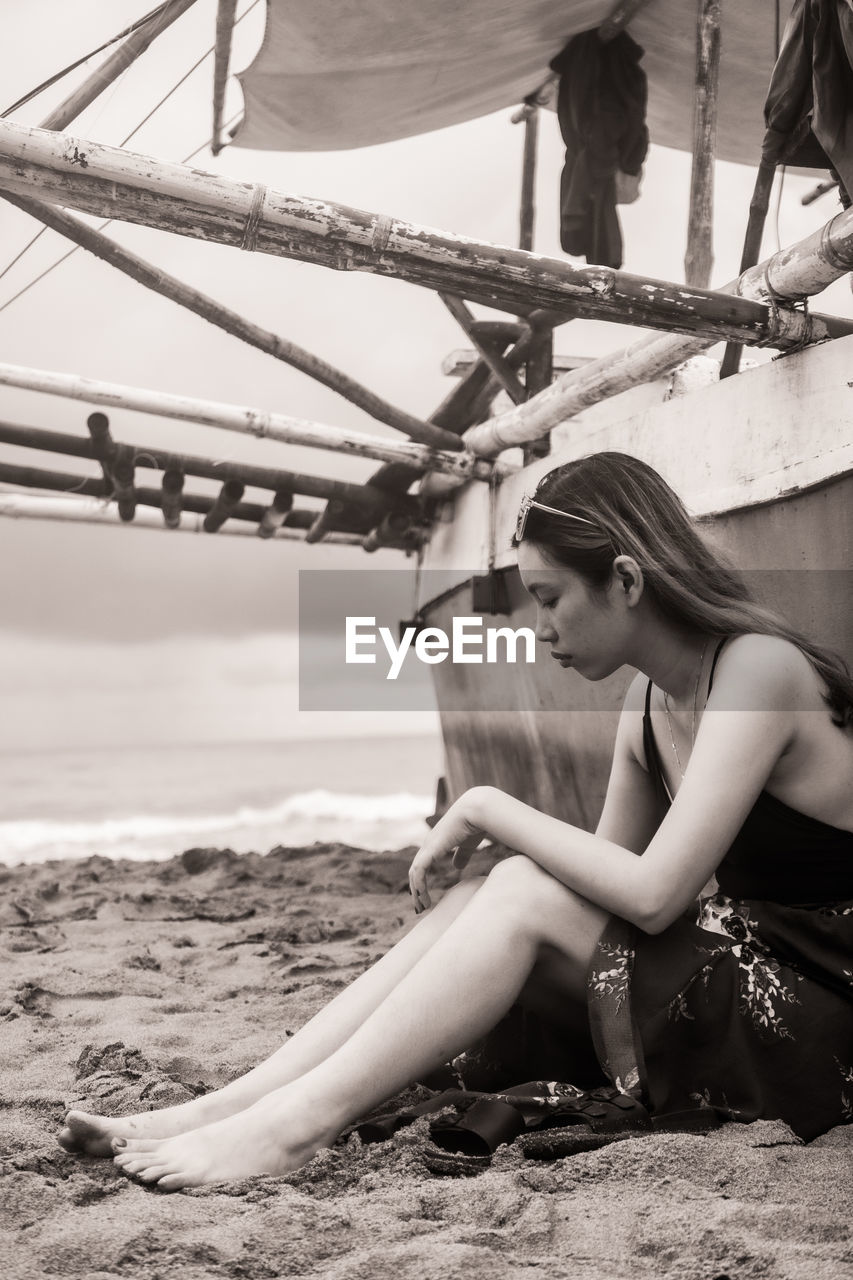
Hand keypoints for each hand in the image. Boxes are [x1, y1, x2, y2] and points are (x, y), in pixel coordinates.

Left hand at [408, 788, 488, 912]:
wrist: (477, 811)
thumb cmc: (475, 825)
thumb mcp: (468, 845)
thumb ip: (462, 855)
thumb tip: (457, 866)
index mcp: (436, 843)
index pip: (421, 865)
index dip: (420, 881)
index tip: (423, 897)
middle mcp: (429, 844)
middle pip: (415, 871)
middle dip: (416, 890)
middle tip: (421, 908)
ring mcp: (429, 846)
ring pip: (415, 873)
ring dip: (417, 892)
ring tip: (422, 907)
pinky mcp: (432, 849)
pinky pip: (420, 870)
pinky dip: (419, 884)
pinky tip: (422, 896)